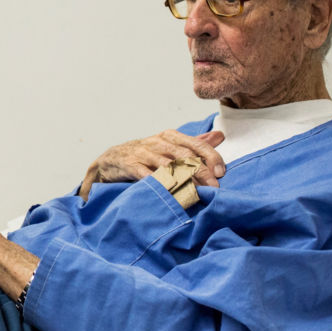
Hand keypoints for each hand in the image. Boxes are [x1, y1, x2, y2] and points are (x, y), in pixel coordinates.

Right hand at [79, 130, 225, 200]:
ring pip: (169, 166)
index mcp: (170, 136)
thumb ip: (194, 143)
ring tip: (198, 194)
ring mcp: (143, 154)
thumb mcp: (169, 145)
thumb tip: (220, 136)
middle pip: (185, 156)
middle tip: (214, 188)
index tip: (221, 172)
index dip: (211, 157)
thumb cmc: (144, 155)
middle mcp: (158, 142)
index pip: (196, 144)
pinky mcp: (130, 166)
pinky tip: (173, 194)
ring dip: (185, 180)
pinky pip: (148, 176)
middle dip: (202, 172)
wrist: (110, 161)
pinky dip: (162, 185)